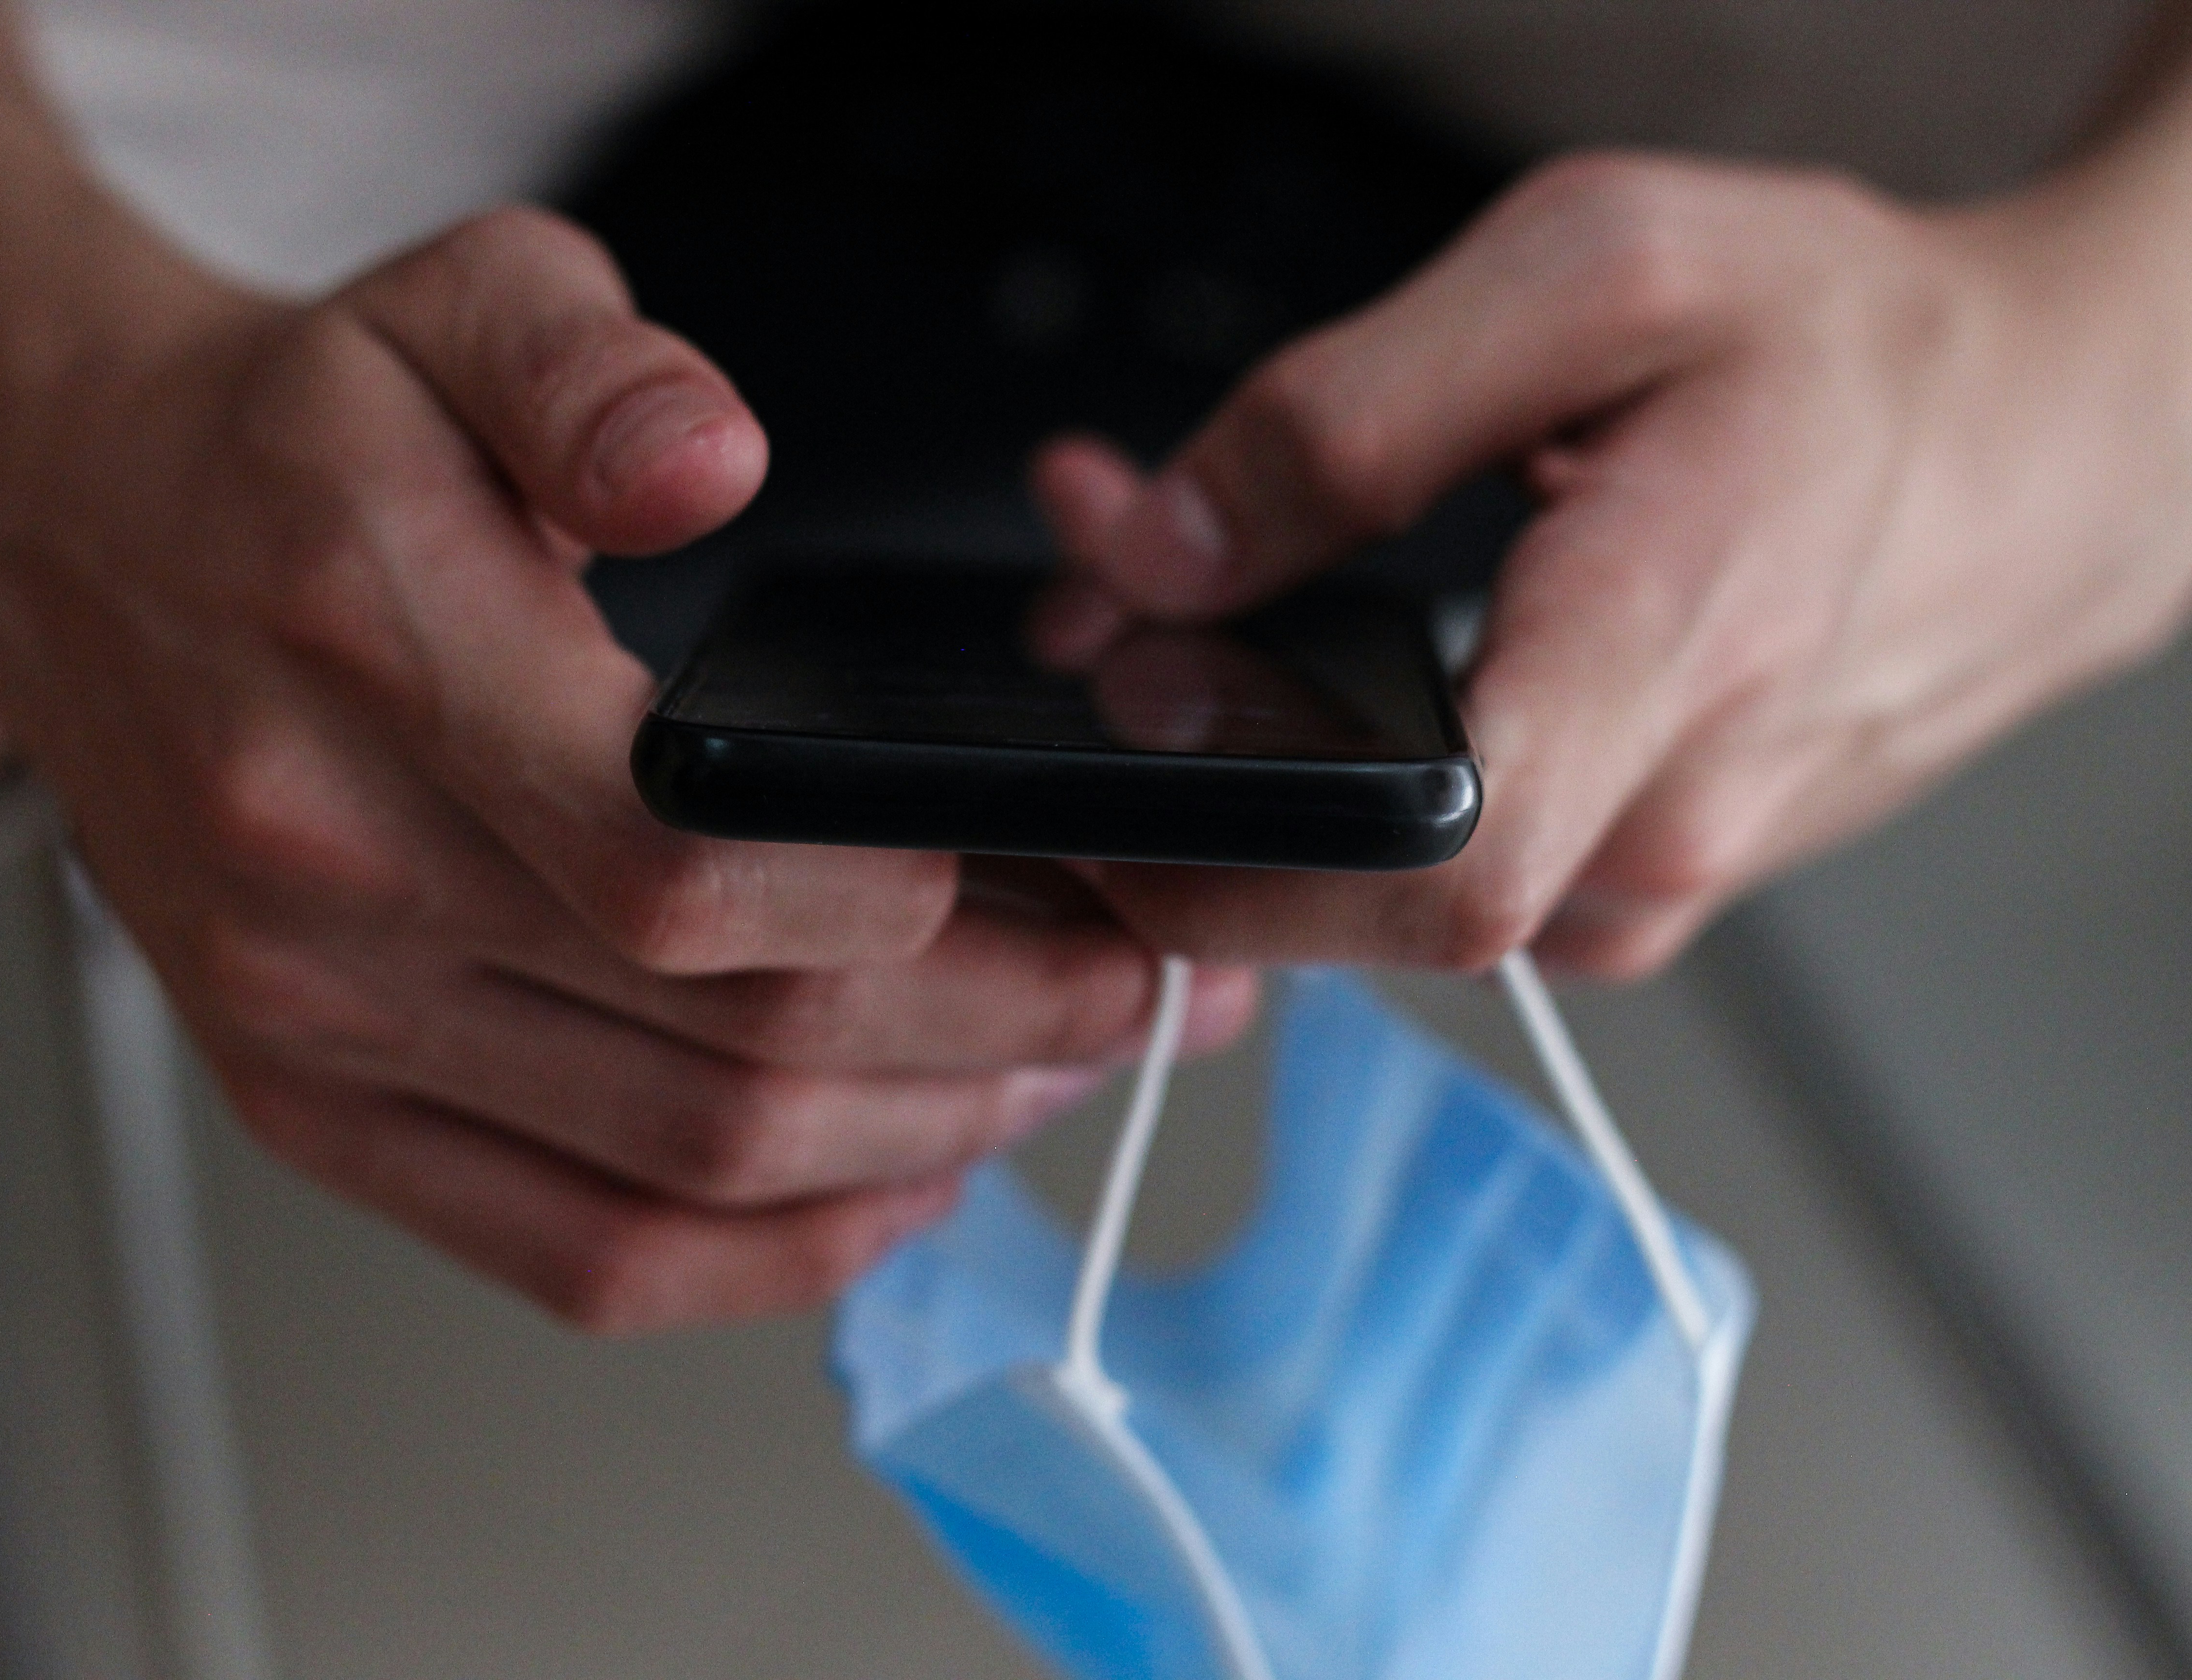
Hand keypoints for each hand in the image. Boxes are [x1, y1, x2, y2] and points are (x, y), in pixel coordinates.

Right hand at [0, 207, 1256, 1329]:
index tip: (1080, 887)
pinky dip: (759, 1258)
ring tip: (1047, 1079)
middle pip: (728, 1044)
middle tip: (1133, 998)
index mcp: (372, 652)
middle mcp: (327, 867)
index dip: (921, 912)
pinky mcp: (309, 1102)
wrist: (80, 536)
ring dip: (910, 1146)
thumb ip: (595, 369)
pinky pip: (572, 1256)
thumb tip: (708, 461)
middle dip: (990, 1038)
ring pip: (682, 1167)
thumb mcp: (455, 299)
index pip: (685, 867)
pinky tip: (882, 1189)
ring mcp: (311, 1015)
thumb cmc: (296, 439)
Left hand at [1033, 151, 2191, 977]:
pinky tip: (1316, 681)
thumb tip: (1160, 549)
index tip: (1111, 752)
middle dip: (1188, 787)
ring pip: (1393, 901)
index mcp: (1663, 651)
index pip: (1439, 859)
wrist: (2035, 446)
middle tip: (1103, 627)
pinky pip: (1457, 875)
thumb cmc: (1843, 350)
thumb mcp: (1597, 271)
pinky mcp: (1639, 880)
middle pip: (1366, 903)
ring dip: (1254, 783)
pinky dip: (1350, 791)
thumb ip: (1354, 415)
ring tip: (1192, 624)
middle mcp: (1665, 815)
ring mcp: (1656, 873)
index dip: (1234, 851)